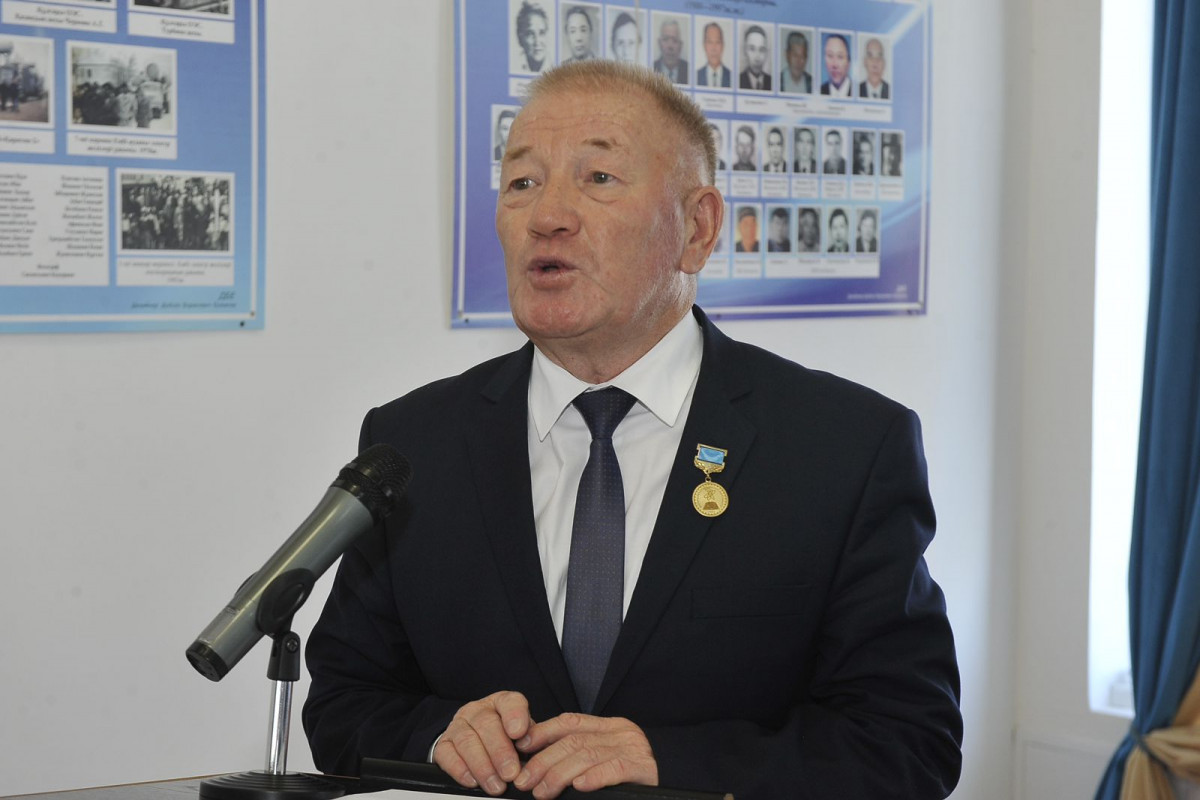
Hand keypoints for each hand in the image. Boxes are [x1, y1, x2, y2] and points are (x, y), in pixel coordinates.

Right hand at [434, 690, 533, 795]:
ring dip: (482, 766)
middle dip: (500, 752)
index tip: (519, 733)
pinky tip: (473, 782)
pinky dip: (460, 770)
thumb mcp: (525, 736)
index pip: (510, 702)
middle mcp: (478, 710)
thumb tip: (537, 756)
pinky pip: (447, 755)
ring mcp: (458, 725)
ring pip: (467, 741)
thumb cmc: (509, 740)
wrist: (481, 743)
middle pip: (486, 724)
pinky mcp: (443, 743)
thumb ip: (532, 741)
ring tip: (496, 785)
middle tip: (511, 773)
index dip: (515, 716)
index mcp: (502, 703)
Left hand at [512, 713, 657, 797]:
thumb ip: (583, 757)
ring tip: (542, 791)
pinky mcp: (645, 768)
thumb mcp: (608, 759)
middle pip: (574, 740)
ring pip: (588, 754)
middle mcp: (621, 733)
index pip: (570, 722)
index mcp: (610, 728)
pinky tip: (579, 787)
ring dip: (559, 774)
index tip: (520, 746)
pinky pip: (615, 768)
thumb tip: (541, 767)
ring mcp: (633, 749)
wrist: (679, 778)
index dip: (542, 732)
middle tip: (524, 780)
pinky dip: (595, 777)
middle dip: (543, 760)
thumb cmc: (638, 778)